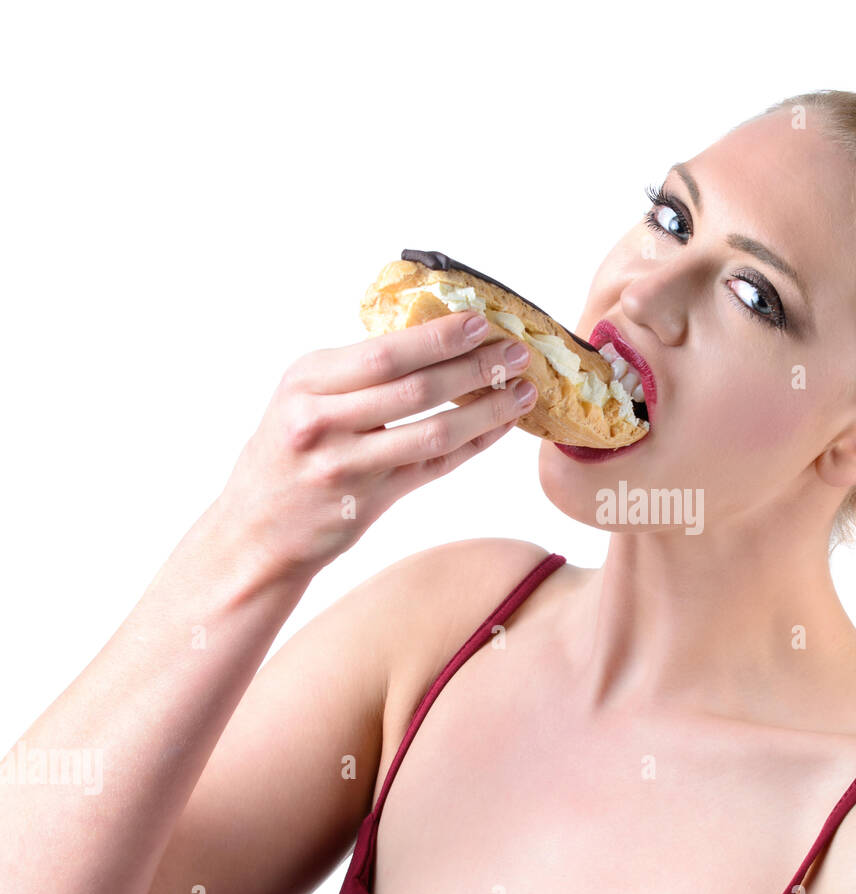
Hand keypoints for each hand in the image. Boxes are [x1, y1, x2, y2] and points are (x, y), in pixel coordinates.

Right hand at [213, 310, 537, 581]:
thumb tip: (434, 338)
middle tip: (517, 353)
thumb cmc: (284, 455)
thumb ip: (354, 375)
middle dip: (475, 368)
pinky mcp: (370, 501)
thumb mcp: (301, 399)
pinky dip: (473, 444)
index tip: (481, 322)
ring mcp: (346, 465)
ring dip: (487, 410)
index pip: (385, 352)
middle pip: (416, 389)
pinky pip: (435, 466)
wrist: (255, 532)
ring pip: (434, 431)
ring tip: (522, 392)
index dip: (439, 337)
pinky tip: (499, 426)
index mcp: (307, 381)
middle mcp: (322, 420)